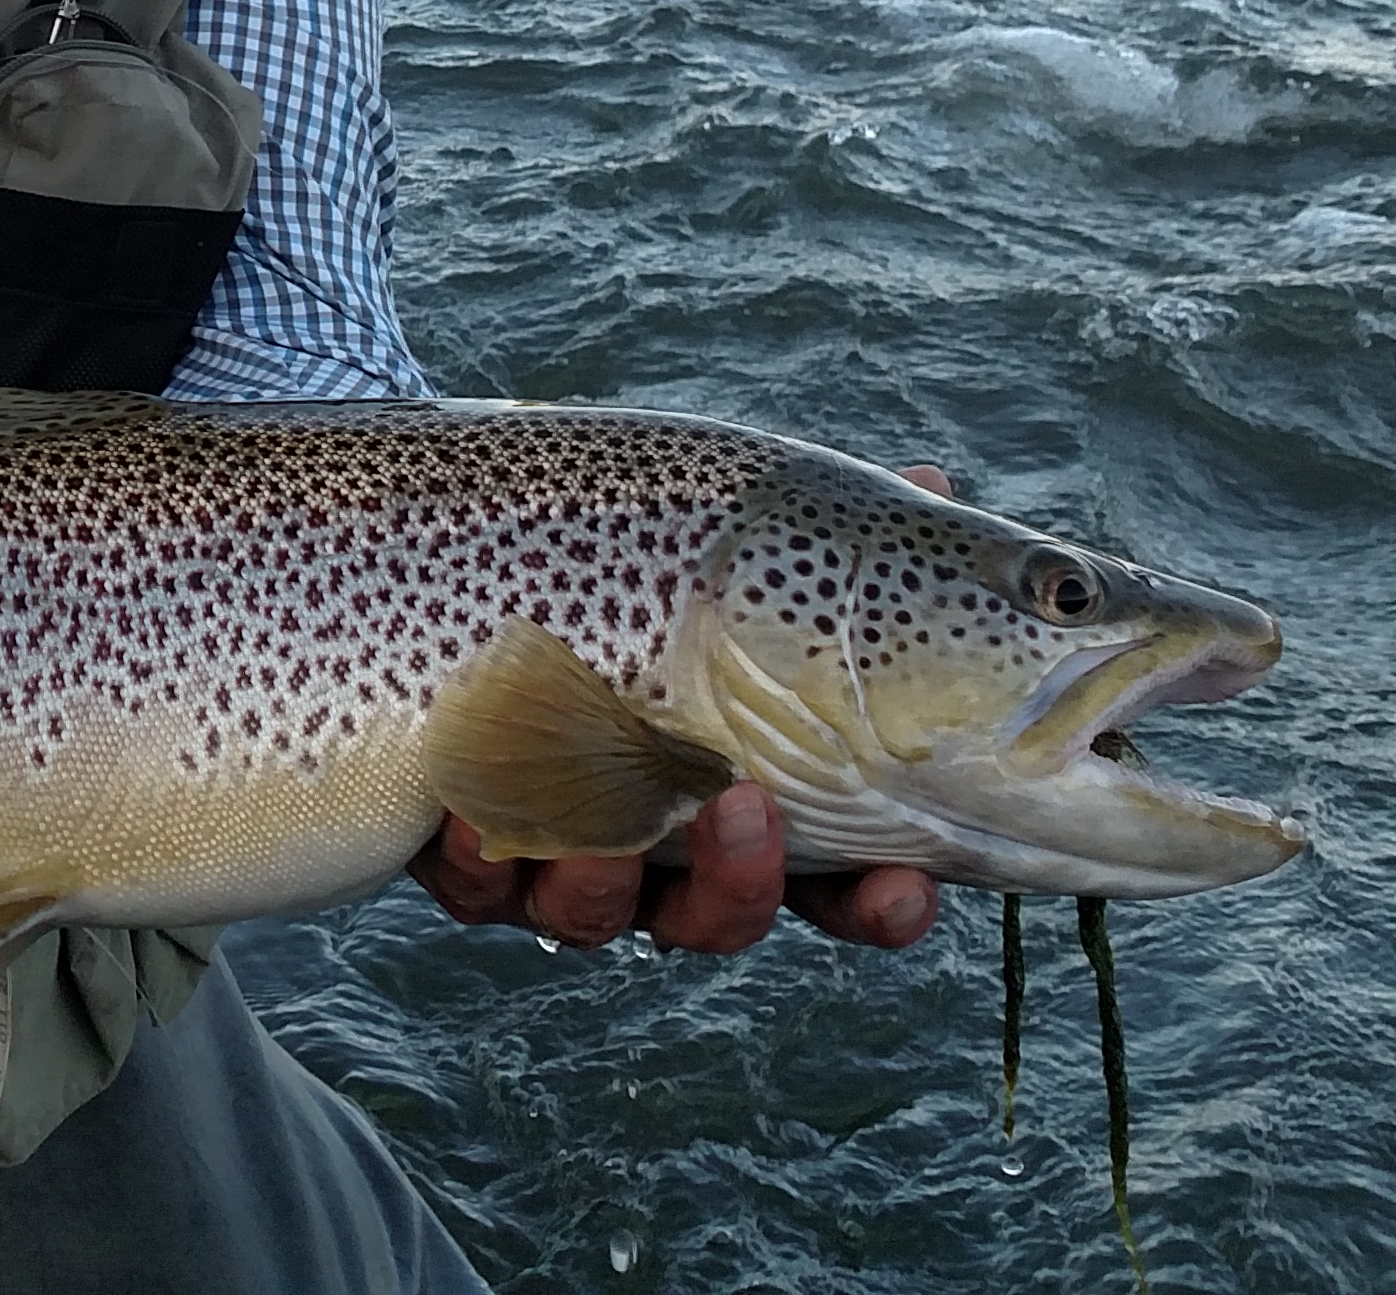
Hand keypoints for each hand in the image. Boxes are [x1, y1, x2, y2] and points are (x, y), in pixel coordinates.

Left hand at [406, 461, 965, 957]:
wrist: (466, 543)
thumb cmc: (639, 558)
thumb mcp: (740, 546)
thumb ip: (833, 540)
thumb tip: (931, 479)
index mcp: (751, 794)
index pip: (837, 881)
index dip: (876, 903)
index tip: (905, 887)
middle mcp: (661, 844)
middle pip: (716, 914)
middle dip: (740, 885)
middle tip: (751, 812)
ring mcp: (561, 850)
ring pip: (593, 911)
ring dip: (608, 883)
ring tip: (609, 832)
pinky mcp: (465, 843)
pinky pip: (472, 883)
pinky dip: (480, 858)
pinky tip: (477, 820)